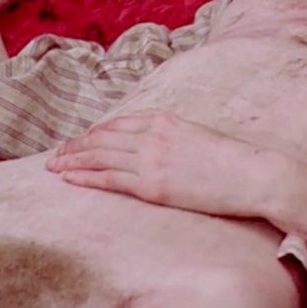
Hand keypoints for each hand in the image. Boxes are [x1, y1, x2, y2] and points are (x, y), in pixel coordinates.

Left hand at [47, 113, 283, 217]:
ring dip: (73, 161)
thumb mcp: (198, 137)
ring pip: (100, 157)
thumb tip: (156, 147)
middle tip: (56, 154)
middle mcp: (153, 137)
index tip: (80, 140)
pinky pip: (110, 180)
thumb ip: (172, 137)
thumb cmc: (232, 161)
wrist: (252, 175)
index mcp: (165, 121)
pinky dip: (86, 177)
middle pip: (102, 139)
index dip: (94, 133)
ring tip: (54, 166)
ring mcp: (152, 161)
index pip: (118, 124)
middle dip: (76, 146)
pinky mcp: (154, 186)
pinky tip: (70, 178)